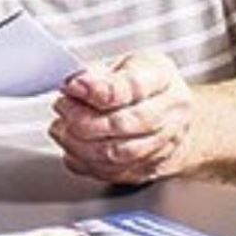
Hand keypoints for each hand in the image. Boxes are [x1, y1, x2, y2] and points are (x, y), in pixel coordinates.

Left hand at [50, 50, 192, 184]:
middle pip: (125, 124)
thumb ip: (100, 73)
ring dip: (80, 143)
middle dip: (83, 118)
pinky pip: (113, 173)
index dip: (99, 90)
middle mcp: (169, 115)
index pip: (133, 86)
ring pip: (117, 154)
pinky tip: (72, 148)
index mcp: (162, 79)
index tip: (73, 87)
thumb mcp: (125, 61)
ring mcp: (162, 146)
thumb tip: (76, 85)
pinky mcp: (148, 170)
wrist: (174, 116)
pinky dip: (85, 162)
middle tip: (62, 107)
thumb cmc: (145, 84)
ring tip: (62, 128)